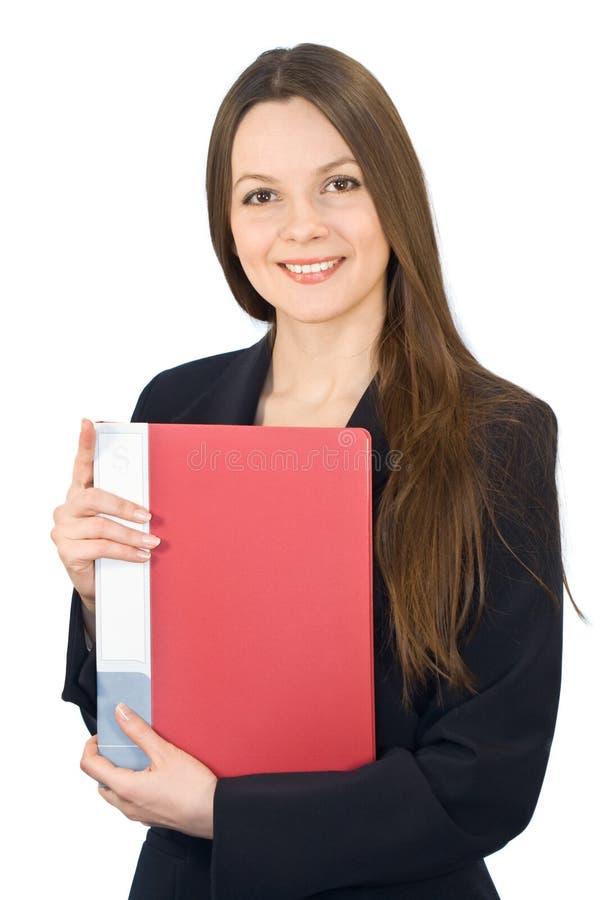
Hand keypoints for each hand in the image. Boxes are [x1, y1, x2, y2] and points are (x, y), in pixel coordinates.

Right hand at [51, 418, 160, 609]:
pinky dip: (125, 551)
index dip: (84, 443)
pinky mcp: (66, 551)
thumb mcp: (119, 522)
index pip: (81, 464)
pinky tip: (140, 555)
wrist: (99, 583)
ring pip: (101, 526)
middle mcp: (68, 507)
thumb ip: (126, 505)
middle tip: (148, 515)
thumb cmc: (110, 545)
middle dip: (124, 506)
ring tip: (152, 542)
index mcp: (80, 492)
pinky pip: (100, 547)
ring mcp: (64, 529)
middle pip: (94, 497)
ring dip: (131, 535)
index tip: (88, 423)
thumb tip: (155, 500)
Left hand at [80, 703, 217, 839]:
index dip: (90, 747)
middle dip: (103, 761)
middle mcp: (126, 805)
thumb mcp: (165, 752)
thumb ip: (138, 731)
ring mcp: (138, 814)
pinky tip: (151, 773)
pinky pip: (130, 801)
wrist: (213, 813)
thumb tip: (120, 713)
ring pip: (114, 794)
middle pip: (99, 781)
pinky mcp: (150, 818)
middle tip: (118, 744)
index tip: (102, 735)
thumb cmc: (192, 787)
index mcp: (125, 788)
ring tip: (136, 757)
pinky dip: (130, 786)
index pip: (90, 767)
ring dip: (117, 775)